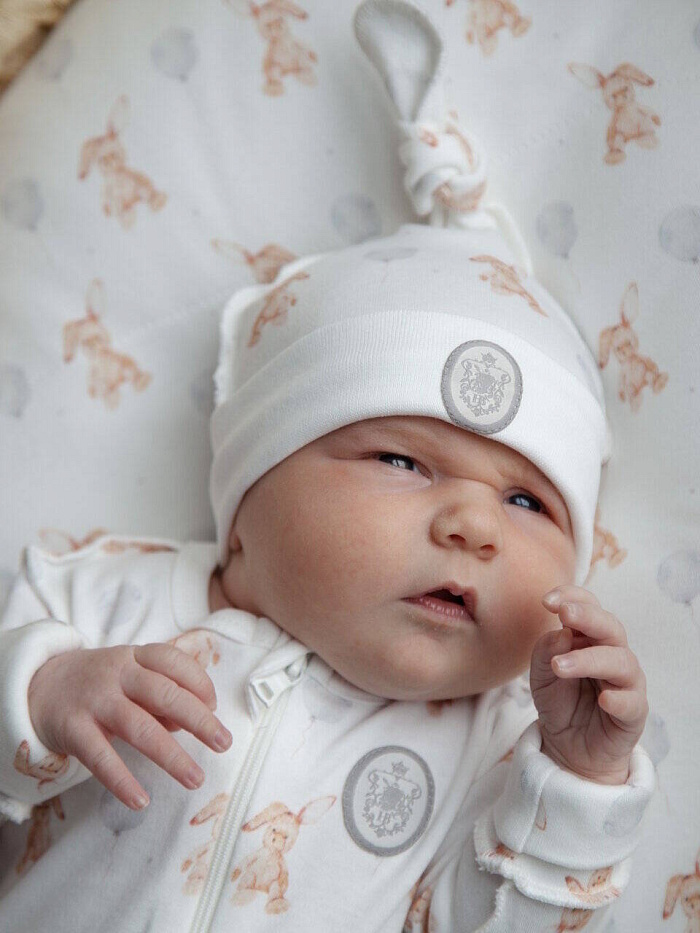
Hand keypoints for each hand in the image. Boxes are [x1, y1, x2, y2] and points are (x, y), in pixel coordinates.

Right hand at [27, 643, 232, 809]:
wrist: (37, 686)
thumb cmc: (101, 685)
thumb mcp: (131, 677)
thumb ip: (160, 697)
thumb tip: (191, 724)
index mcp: (135, 656)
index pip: (174, 662)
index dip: (200, 683)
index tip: (214, 706)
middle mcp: (117, 674)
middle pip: (164, 694)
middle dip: (199, 720)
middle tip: (223, 743)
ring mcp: (94, 701)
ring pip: (139, 728)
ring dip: (171, 756)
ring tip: (195, 779)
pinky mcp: (73, 729)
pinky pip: (101, 758)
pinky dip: (122, 781)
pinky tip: (141, 801)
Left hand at [530, 585, 648, 784]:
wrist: (569, 747)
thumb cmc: (560, 702)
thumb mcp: (540, 677)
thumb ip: (546, 652)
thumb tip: (560, 633)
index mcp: (588, 638)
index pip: (588, 606)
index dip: (572, 597)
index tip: (547, 601)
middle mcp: (611, 653)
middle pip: (610, 626)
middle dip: (588, 616)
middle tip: (564, 615)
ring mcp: (625, 682)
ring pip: (620, 661)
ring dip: (589, 660)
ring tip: (560, 667)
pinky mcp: (634, 712)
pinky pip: (632, 702)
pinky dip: (618, 698)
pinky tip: (603, 699)